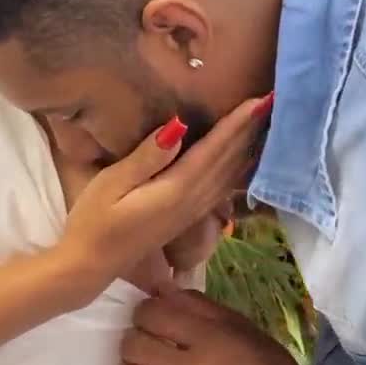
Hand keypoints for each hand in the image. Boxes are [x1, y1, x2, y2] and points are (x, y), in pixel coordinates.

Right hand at [56, 93, 272, 302]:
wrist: (91, 265)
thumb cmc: (93, 221)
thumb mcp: (111, 184)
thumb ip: (146, 157)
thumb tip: (178, 126)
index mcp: (177, 190)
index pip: (215, 149)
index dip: (238, 123)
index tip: (261, 98)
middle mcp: (193, 201)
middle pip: (229, 160)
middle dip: (251, 130)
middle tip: (274, 100)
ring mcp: (193, 212)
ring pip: (230, 175)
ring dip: (248, 147)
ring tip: (265, 123)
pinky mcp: (188, 217)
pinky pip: (223, 187)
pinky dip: (238, 168)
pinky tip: (243, 158)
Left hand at [119, 289, 320, 364]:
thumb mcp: (240, 325)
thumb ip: (198, 306)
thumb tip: (161, 292)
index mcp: (209, 341)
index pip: (152, 315)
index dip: (145, 310)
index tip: (152, 314)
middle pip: (134, 346)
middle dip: (135, 335)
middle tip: (147, 337)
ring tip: (145, 364)